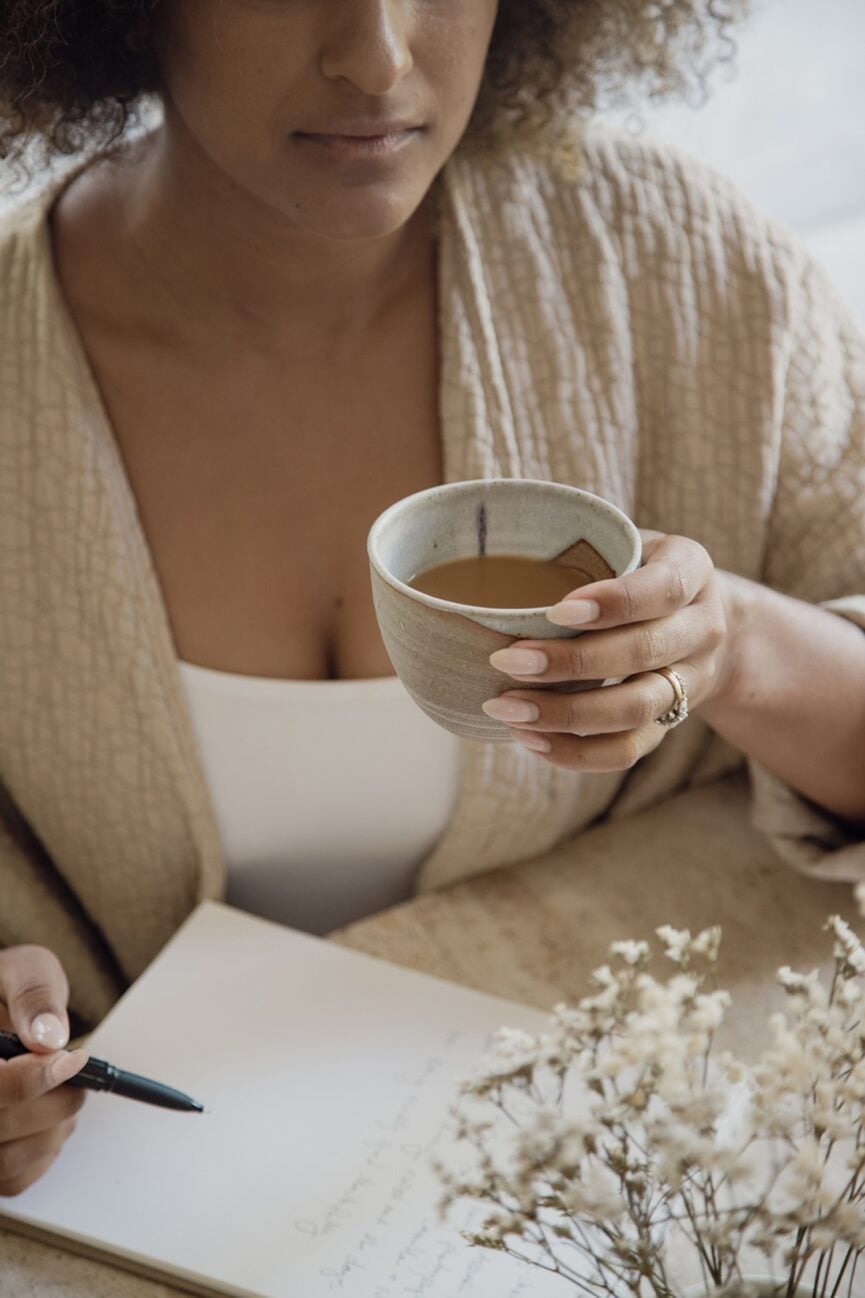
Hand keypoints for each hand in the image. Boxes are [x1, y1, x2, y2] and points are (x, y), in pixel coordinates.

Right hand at [0, 945, 87, 1195]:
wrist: (3, 1010)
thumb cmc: (9, 990)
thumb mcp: (23, 971)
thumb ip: (33, 995)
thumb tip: (50, 1038)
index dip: (32, 1079)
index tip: (74, 1058)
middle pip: (0, 1127)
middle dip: (53, 1102)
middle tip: (76, 1071)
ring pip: (7, 1162)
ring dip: (53, 1128)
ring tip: (66, 1091)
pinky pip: (13, 1179)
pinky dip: (44, 1151)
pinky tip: (50, 1117)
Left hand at [481, 531, 733, 770]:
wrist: (705, 620)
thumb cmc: (640, 570)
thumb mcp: (628, 543)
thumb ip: (584, 551)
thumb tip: (496, 566)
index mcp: (691, 570)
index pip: (662, 589)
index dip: (613, 603)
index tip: (555, 611)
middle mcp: (701, 628)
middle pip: (643, 653)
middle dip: (572, 662)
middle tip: (506, 660)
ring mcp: (690, 680)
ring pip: (637, 708)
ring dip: (567, 714)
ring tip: (507, 709)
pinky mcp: (671, 721)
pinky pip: (630, 749)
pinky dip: (578, 752)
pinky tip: (531, 739)